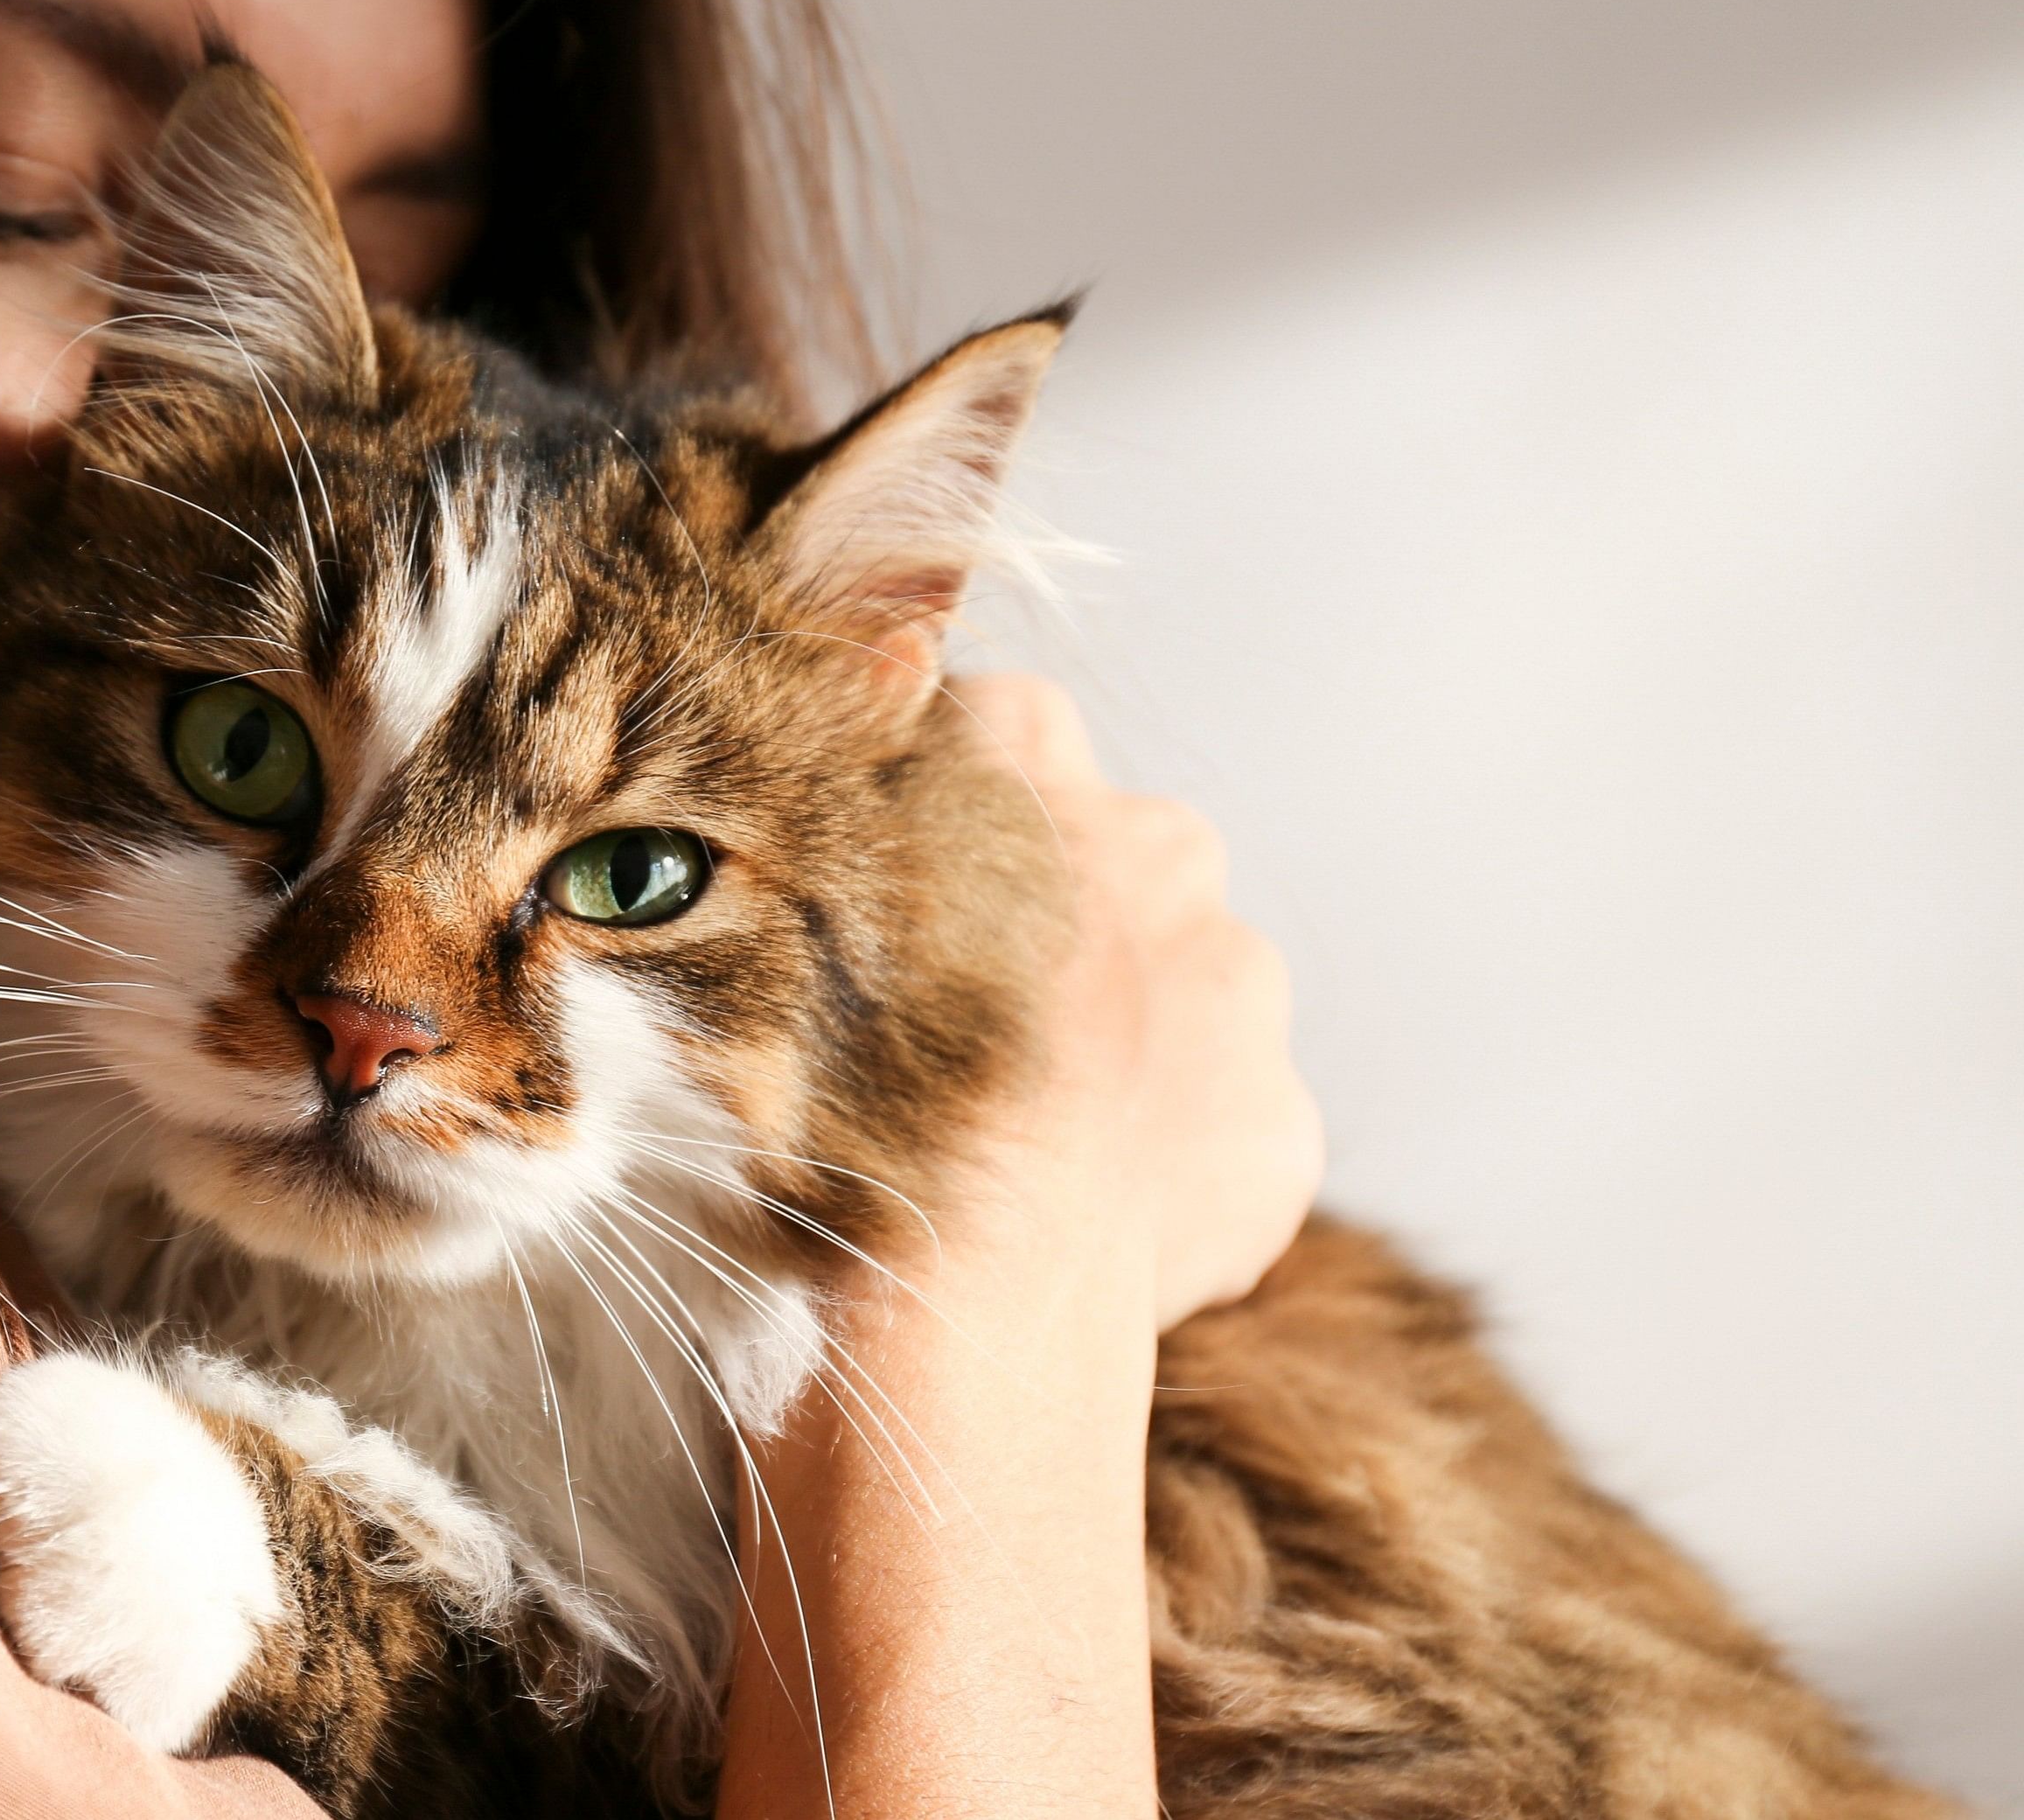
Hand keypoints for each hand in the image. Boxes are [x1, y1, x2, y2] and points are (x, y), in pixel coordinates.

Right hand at [716, 675, 1321, 1818]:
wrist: (934, 1297)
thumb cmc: (804, 1099)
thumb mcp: (747, 918)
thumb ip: (810, 840)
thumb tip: (790, 818)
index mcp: (1018, 754)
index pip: (993, 725)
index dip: (940, 813)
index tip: (896, 894)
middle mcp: (1155, 841)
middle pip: (1113, 852)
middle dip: (1053, 927)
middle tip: (950, 1036)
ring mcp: (1237, 989)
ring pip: (1183, 990)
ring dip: (1117, 1046)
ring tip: (1007, 1147)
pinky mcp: (1276, 1129)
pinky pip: (1221, 1126)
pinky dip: (1161, 1166)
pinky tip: (1069, 1224)